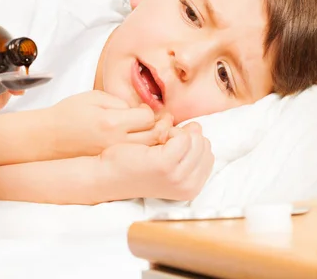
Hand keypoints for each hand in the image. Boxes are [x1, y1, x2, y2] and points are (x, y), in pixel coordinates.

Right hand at [48, 90, 173, 157]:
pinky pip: (137, 158)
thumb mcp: (94, 97)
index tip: (143, 109)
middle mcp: (116, 141)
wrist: (48, 138)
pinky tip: (139, 143)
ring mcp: (114, 155)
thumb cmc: (69, 114)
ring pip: (149, 150)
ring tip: (151, 131)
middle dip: (161, 126)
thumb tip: (141, 110)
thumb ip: (120, 102)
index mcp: (112, 122)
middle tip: (158, 121)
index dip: (150, 111)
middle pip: (155, 136)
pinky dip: (144, 151)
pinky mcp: (111, 163)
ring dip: (156, 140)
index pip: (148, 117)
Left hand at [100, 122, 214, 200]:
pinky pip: (182, 136)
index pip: (208, 154)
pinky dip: (169, 131)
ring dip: (176, 133)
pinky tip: (154, 140)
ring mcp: (178, 178)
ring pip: (195, 139)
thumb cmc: (136, 165)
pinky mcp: (165, 165)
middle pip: (204, 144)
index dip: (191, 144)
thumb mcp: (168, 162)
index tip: (171, 148)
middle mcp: (188, 187)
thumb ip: (188, 149)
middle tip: (163, 143)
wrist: (108, 175)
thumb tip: (197, 127)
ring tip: (158, 142)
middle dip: (186, 136)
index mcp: (192, 189)